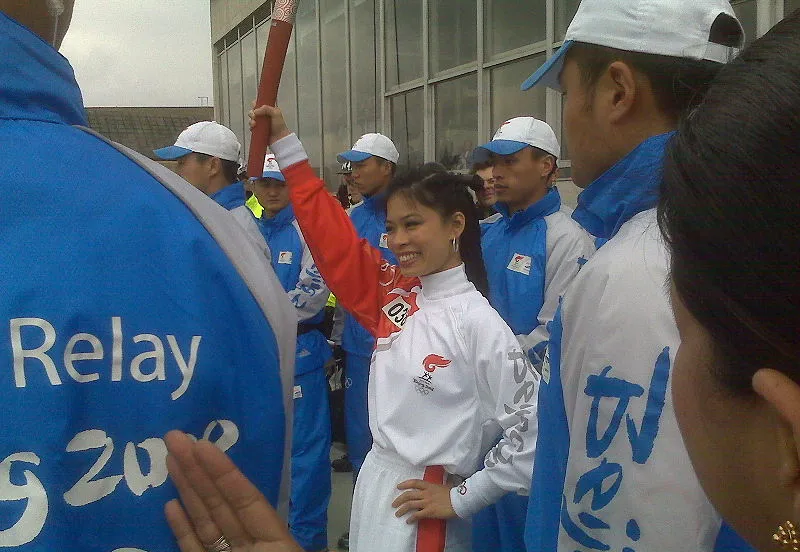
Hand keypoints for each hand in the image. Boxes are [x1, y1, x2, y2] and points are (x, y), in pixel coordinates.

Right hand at [164, 430, 302, 551]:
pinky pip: (194, 549)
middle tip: (175, 438)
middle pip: (222, 503)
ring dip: (187, 490)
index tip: (201, 444)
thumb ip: (265, 523)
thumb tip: (284, 522)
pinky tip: (171, 505)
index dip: (225, 472)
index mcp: (275, 540)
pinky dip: (182, 529)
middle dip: (198, 469)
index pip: (247, 498)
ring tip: (171, 458)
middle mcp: (251, 544)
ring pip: (206, 521)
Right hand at [248, 103, 290, 144]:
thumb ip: (267, 108)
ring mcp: (260, 123)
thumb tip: (255, 111)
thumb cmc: (280, 126)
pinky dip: (251, 127)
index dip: (255, 104)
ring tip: (254, 124)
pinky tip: (253, 128)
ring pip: (251, 119)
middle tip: (254, 116)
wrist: (280, 139)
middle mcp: (263, 116)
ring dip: (251, 121)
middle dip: (251, 113)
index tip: (255, 106)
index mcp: (268, 110)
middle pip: (253, 111)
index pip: (259, 104)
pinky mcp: (258, 130)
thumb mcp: (276, 113)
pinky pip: (251, 127)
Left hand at [391, 479, 456, 523]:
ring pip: (410, 505)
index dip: (405, 484)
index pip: (414, 483)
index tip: (398, 486)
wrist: (459, 501)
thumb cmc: (453, 493)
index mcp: (429, 486)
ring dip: (402, 510)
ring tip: (397, 514)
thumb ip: (435, 488)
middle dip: (399, 499)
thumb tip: (434, 489)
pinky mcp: (429, 511)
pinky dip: (411, 518)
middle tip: (393, 504)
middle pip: (408, 495)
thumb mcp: (442, 487)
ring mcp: (427, 502)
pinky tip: (408, 521)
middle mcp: (426, 493)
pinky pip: (417, 515)